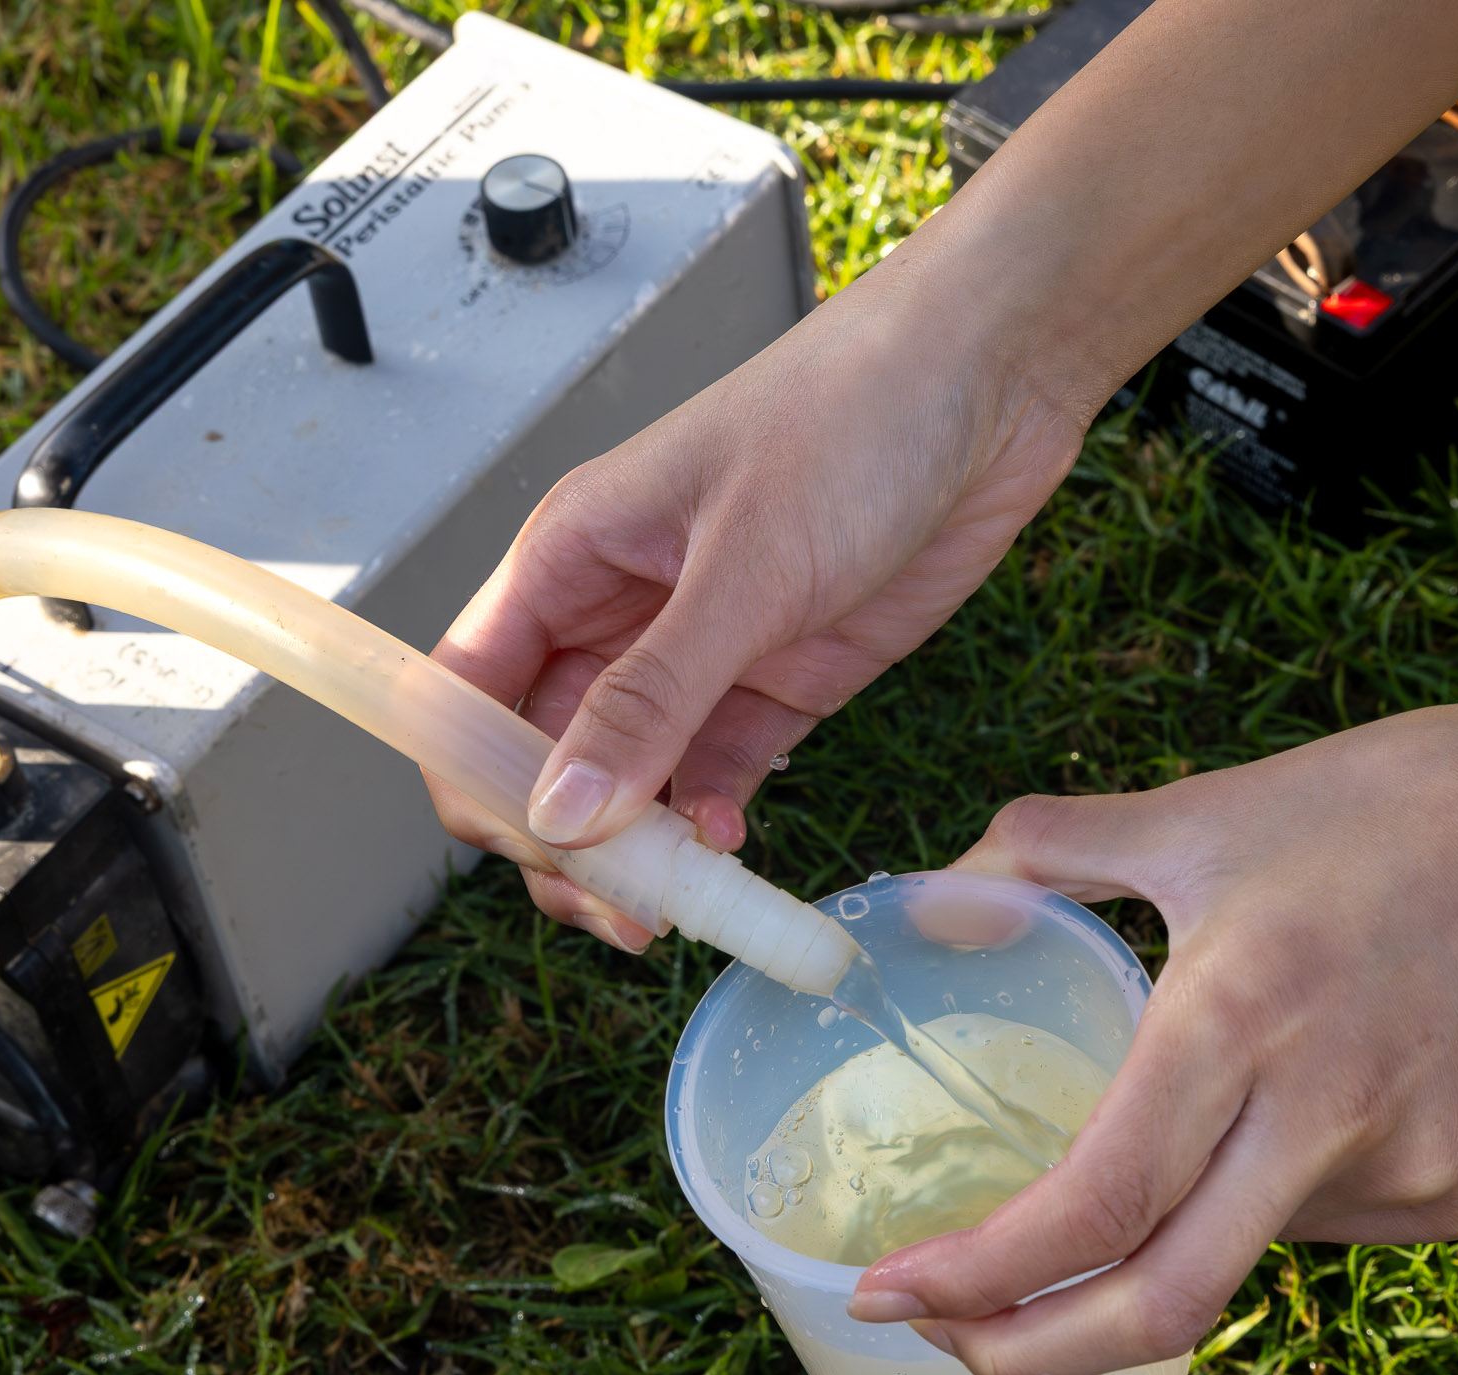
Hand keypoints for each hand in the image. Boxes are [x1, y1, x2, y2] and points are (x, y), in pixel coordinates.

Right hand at [424, 252, 1091, 946]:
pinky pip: (715, 777)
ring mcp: (701, 653)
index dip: (478, 784)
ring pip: (627, 784)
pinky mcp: (780, 682)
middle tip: (624, 907)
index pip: (466, 696)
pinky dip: (712, 826)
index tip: (536, 851)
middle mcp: (620, 612)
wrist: (992, 382)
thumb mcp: (744, 565)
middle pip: (540, 760)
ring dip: (641, 852)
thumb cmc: (854, 417)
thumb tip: (562, 812)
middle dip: (564, 843)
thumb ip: (653, 699)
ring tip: (680, 903)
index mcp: (569, 559)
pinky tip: (733, 851)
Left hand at [845, 684, 1457, 1374]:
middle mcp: (1326, 1117)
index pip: (1091, 1205)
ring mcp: (1411, 1172)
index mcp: (1241, 1016)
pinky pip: (1324, 1228)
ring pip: (1239, 1253)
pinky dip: (1268, 1195)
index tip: (884, 1291)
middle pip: (1158, 1309)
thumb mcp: (1206, 810)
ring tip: (1194, 1113)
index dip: (975, 1275)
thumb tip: (931, 899)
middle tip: (946, 1340)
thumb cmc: (1389, 805)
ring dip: (1167, 1229)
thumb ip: (1048, 852)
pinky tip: (1303, 1101)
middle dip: (1026, 1357)